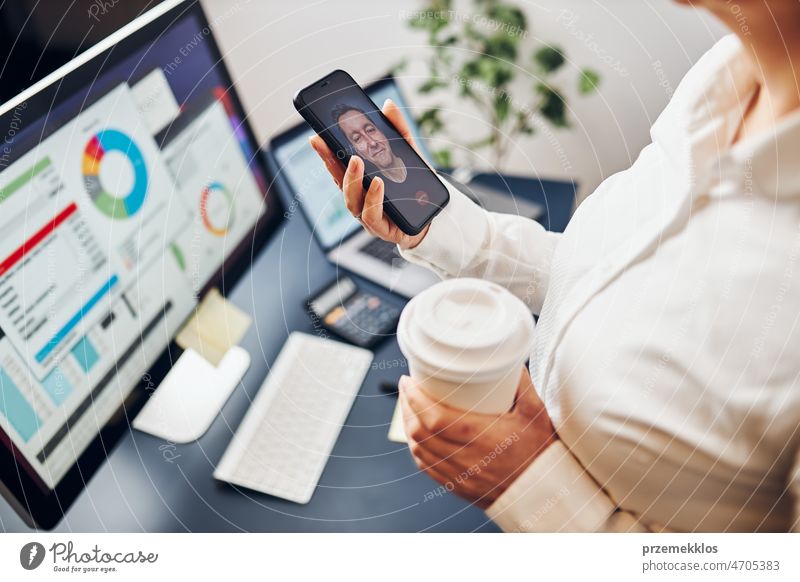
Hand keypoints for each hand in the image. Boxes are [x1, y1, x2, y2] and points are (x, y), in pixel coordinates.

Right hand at [309, 99, 429, 249]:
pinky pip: (372, 216)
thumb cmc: (416, 189)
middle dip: (330, 162)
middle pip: (339, 182)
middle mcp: (360, 200)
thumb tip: (388, 105)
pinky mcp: (383, 229)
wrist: (435, 218)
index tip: (316, 137)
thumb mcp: (410, 155)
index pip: (338, 167)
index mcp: (361, 183)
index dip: (325, 153)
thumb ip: (399, 131)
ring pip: (351, 201)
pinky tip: (378, 184)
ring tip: (357, 161)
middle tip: (329, 142)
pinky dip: (373, 199)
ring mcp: (369, 216)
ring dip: (352, 180)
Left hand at [399, 368, 556, 508]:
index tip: (408, 381)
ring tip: (409, 406)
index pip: (434, 418)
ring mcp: (460, 476)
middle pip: (420, 433)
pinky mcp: (458, 486)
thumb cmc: (541, 451)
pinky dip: (417, 449)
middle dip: (407, 407)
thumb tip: (505, 357)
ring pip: (419, 451)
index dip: (414, 399)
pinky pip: (427, 468)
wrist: (545, 491)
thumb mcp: (535, 412)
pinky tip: (417, 435)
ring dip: (408, 426)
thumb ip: (521, 382)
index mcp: (481, 438)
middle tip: (407, 388)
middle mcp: (466, 459)